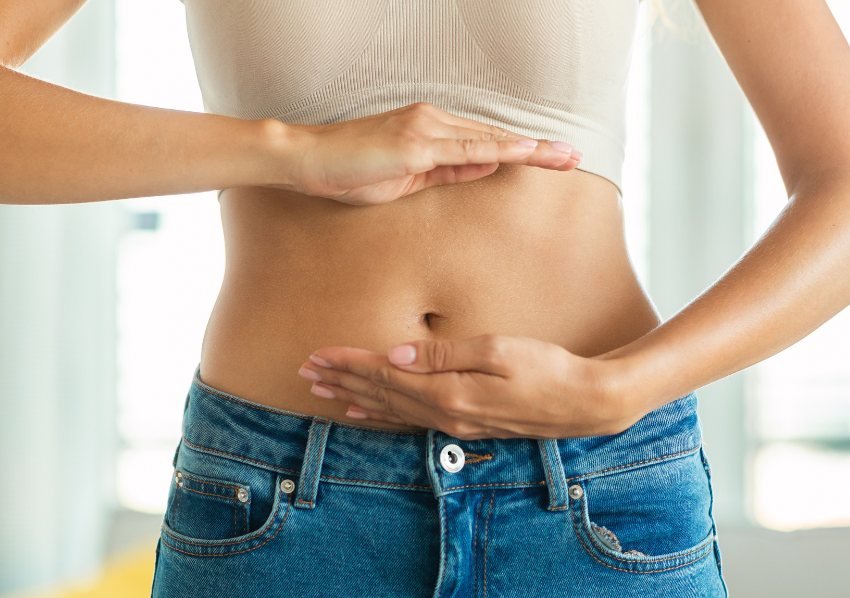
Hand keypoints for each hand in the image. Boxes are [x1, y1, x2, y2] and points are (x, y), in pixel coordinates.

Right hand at [267, 102, 581, 205]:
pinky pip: (464, 148)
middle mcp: (433, 122)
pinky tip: (525, 151)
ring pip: (488, 138)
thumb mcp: (406, 178)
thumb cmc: (351, 172)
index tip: (553, 157)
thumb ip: (445, 171)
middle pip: (496, 135)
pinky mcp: (414, 144)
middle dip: (538, 148)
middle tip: (575, 157)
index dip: (522, 149)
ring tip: (565, 158)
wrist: (308, 160)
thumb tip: (484, 165)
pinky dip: (498, 149)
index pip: (486, 141)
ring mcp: (425, 130)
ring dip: (530, 148)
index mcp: (431, 131)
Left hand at [296, 334, 639, 439]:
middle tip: (306, 373)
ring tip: (324, 393)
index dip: (349, 364)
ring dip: (355, 399)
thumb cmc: (547, 368)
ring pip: (391, 411)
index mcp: (448, 392)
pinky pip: (410, 421)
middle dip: (341, 381)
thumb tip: (395, 352)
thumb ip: (442, 353)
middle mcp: (444, 414)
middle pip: (381, 395)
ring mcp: (454, 423)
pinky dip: (382, 416)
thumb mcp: (497, 350)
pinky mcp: (464, 424)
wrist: (583, 403)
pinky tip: (365, 413)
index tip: (317, 355)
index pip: (385, 376)